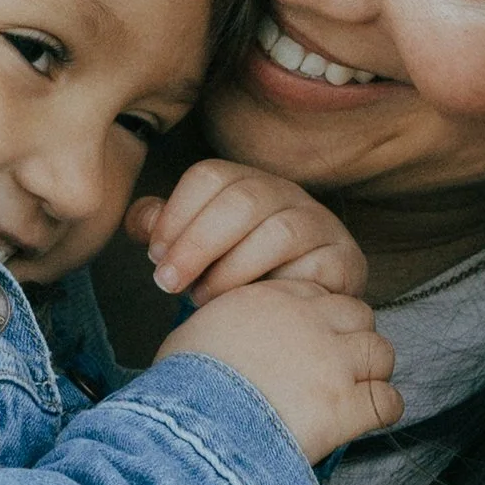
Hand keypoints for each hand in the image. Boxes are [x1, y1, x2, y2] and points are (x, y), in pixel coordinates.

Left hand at [126, 161, 366, 302]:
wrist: (300, 307)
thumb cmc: (237, 273)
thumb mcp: (196, 248)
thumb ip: (164, 231)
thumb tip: (141, 223)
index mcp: (245, 182)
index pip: (209, 176)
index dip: (176, 215)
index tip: (154, 255)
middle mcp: (285, 194)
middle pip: (242, 199)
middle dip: (196, 243)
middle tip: (168, 283)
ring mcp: (319, 224)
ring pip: (279, 232)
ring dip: (232, 270)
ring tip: (203, 299)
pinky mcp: (343, 260)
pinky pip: (313, 269)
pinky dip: (274, 289)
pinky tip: (250, 308)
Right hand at [156, 277, 401, 461]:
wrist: (191, 426)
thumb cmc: (180, 387)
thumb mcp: (196, 333)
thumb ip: (226, 324)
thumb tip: (225, 338)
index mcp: (271, 300)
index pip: (319, 296)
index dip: (320, 321)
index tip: (311, 343)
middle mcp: (308, 323)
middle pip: (359, 316)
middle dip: (353, 340)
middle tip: (338, 367)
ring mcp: (332, 363)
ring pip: (381, 353)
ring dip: (372, 373)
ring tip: (355, 394)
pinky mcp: (346, 406)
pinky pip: (388, 401)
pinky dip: (382, 410)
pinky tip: (365, 420)